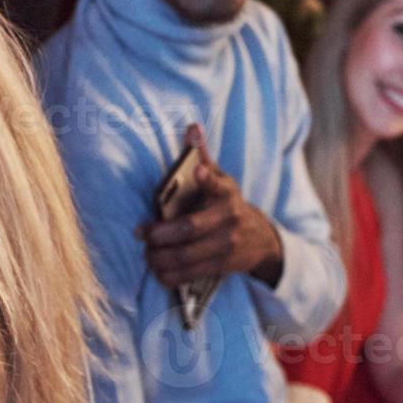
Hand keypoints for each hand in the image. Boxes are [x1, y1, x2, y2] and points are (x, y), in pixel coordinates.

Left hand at [139, 124, 283, 288]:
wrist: (261, 239)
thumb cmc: (228, 204)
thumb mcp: (222, 179)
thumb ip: (203, 156)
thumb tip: (192, 127)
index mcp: (227, 194)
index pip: (218, 184)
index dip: (209, 178)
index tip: (200, 171)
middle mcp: (230, 220)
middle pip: (192, 228)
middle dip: (162, 234)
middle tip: (142, 233)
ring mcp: (227, 246)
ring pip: (189, 256)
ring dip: (162, 258)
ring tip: (147, 254)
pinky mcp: (223, 266)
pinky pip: (192, 274)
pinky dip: (171, 276)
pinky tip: (158, 270)